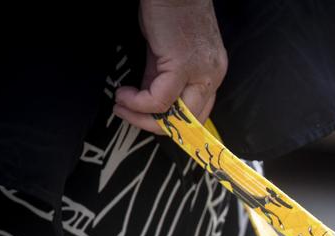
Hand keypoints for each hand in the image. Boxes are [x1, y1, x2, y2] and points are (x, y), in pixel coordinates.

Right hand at [114, 0, 226, 133]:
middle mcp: (211, 76)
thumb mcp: (166, 50)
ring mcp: (200, 72)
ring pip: (177, 116)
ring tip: (122, 104)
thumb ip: (160, 75)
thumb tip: (147, 96)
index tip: (144, 117)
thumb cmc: (168, 11)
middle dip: (155, 125)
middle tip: (129, 114)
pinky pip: (160, 99)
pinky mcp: (183, 64)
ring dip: (144, 117)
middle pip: (190, 122)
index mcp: (211, 73)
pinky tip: (124, 94)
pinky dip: (139, 102)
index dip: (170, 122)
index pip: (198, 113)